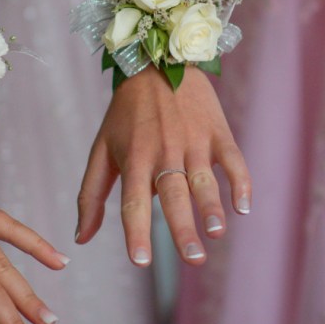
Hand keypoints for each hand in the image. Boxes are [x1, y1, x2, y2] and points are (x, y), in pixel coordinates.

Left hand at [75, 65, 250, 265]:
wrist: (157, 62)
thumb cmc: (126, 114)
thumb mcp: (102, 149)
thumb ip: (91, 194)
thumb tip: (81, 238)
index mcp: (134, 159)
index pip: (134, 202)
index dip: (137, 232)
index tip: (141, 261)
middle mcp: (164, 152)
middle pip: (173, 196)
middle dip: (183, 228)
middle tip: (193, 260)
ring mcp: (193, 141)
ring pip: (204, 179)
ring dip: (211, 207)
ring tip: (216, 233)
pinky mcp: (217, 131)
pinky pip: (232, 159)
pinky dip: (240, 181)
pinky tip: (244, 206)